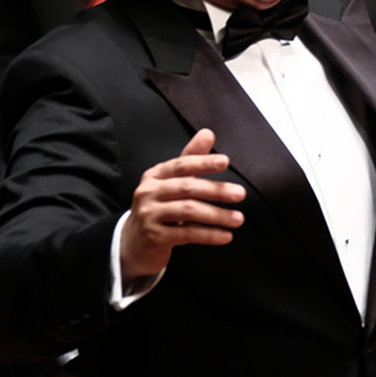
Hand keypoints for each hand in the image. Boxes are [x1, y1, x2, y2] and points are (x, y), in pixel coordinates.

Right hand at [120, 129, 244, 282]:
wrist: (135, 243)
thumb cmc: (159, 209)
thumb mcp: (172, 182)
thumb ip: (191, 158)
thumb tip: (208, 133)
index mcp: (155, 175)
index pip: (181, 164)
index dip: (203, 162)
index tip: (225, 161)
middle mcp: (149, 192)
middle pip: (186, 187)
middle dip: (216, 190)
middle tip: (240, 194)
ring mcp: (150, 214)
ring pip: (187, 211)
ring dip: (216, 215)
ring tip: (238, 218)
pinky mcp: (154, 236)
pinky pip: (186, 234)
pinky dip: (209, 235)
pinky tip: (226, 236)